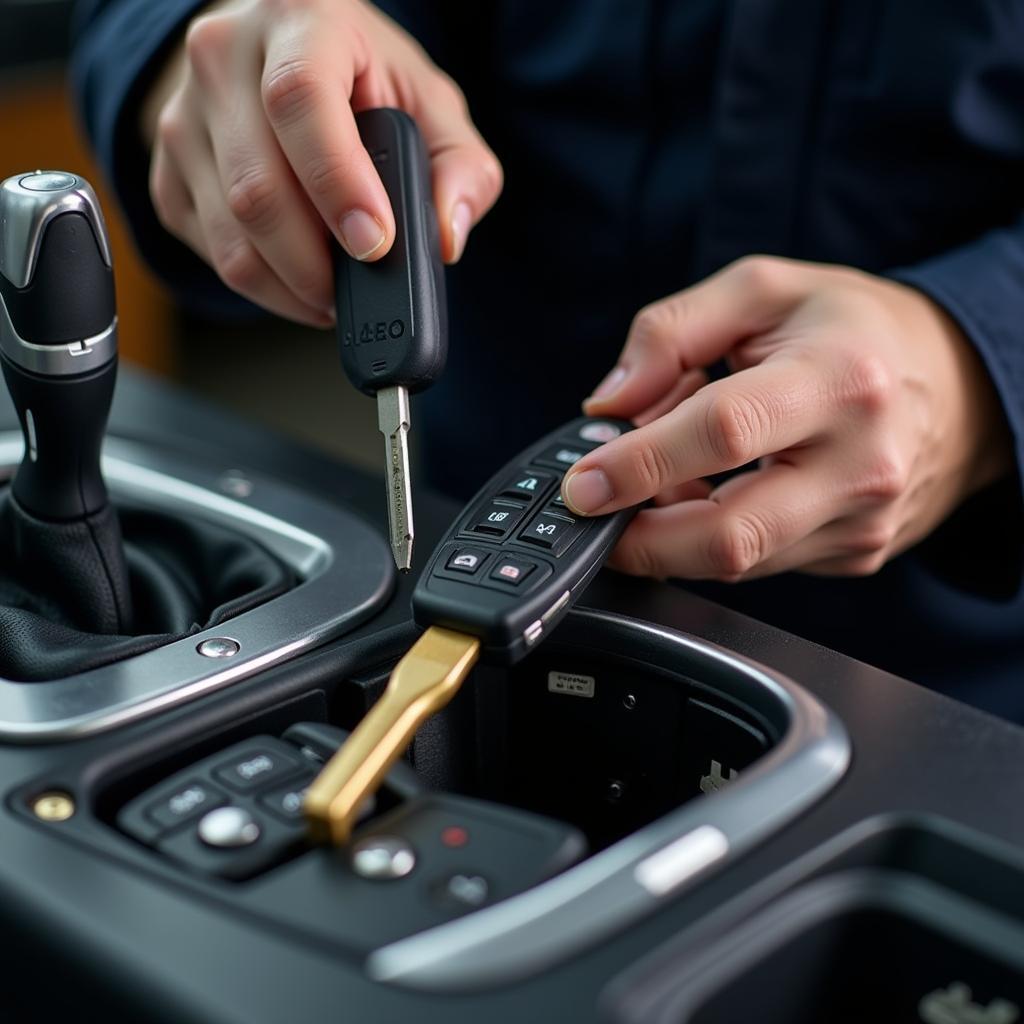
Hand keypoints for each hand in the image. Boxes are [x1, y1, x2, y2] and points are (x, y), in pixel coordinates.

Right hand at [142, 0, 501, 325]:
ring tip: (335, 296)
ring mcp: (183, 118)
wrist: (276, 58)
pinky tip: (299, 281)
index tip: (375, 244)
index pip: (300, 103)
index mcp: (298, 20)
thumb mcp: (430, 103)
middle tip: (359, 293)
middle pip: (256, 188)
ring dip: (292, 287)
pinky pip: (212, 255)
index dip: (338, 184)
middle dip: (316, 265)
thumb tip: (448, 237)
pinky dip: (265, 288)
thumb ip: (462, 168)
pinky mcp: (167, 174)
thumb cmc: (360, 80)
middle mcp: (225, 58)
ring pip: (231, 234)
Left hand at [564, 256, 1012, 580]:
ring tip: (663, 480)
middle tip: (596, 516)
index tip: (582, 485)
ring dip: (673, 535)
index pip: (723, 433)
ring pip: (737, 561)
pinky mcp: (855, 553)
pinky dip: (713, 538)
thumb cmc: (853, 330)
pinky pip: (760, 563)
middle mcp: (859, 462)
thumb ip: (671, 332)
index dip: (638, 464)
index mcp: (838, 378)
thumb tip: (608, 404)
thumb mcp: (763, 290)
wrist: (959, 381)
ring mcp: (862, 521)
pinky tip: (709, 495)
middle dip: (640, 539)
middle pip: (728, 535)